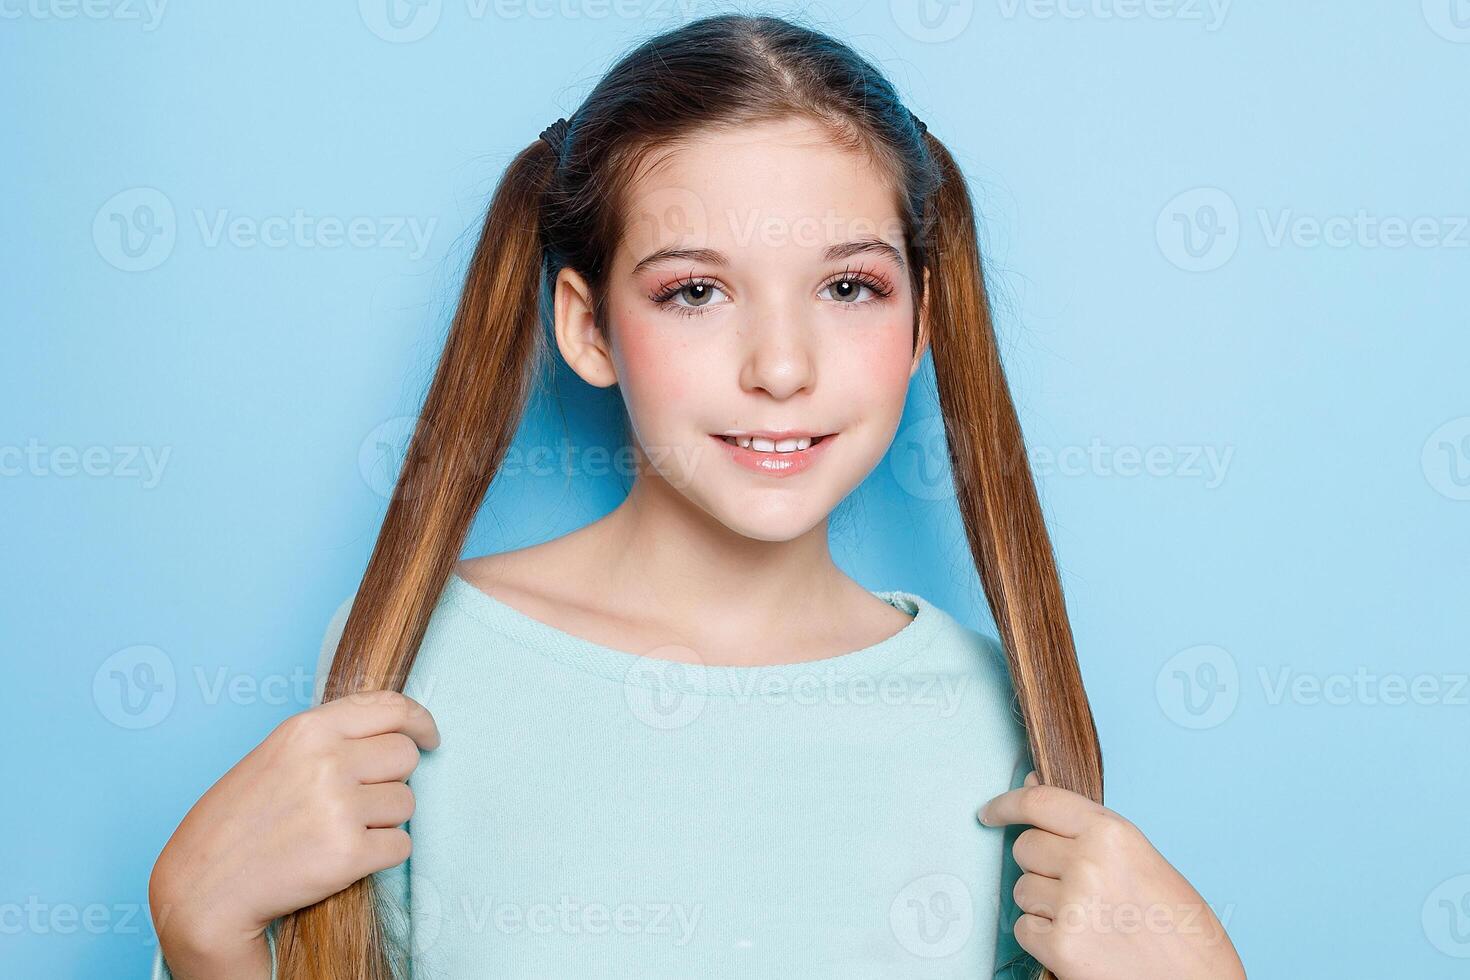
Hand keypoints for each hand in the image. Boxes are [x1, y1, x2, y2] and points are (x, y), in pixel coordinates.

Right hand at [148, 690, 439, 977]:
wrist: (203, 886)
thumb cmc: (238, 821)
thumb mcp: (277, 755)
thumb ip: (330, 738)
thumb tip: (394, 731)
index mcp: (308, 730)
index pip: (390, 707)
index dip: (419, 721)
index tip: (429, 737)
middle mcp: (327, 762)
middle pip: (405, 756)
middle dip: (392, 779)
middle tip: (360, 800)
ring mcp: (340, 808)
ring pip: (406, 803)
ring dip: (384, 820)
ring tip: (339, 831)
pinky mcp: (349, 854)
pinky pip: (401, 845)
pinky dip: (381, 854)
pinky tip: (345, 857)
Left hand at [980, 772, 1244, 979]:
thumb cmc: (1182, 931)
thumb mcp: (1145, 863)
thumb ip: (1091, 831)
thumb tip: (1032, 789)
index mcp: (1114, 834)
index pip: (1040, 802)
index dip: (1007, 804)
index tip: (990, 811)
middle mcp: (1088, 863)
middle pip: (1025, 848)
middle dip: (1039, 866)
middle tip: (1072, 887)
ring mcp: (1072, 906)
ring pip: (1022, 889)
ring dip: (1043, 904)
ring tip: (1088, 920)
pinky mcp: (1060, 947)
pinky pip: (1024, 928)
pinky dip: (1042, 938)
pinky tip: (1080, 944)